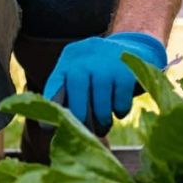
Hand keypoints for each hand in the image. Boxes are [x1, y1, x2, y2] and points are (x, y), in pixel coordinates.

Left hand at [42, 32, 167, 135]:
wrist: (135, 50)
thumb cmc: (100, 71)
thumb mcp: (82, 73)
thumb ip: (69, 94)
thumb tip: (54, 128)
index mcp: (69, 59)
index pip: (56, 83)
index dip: (51, 106)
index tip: (47, 128)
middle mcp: (86, 57)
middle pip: (78, 92)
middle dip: (80, 117)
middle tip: (85, 132)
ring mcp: (107, 62)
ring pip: (100, 101)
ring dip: (102, 120)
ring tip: (103, 127)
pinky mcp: (127, 71)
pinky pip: (120, 102)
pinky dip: (120, 111)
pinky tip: (119, 111)